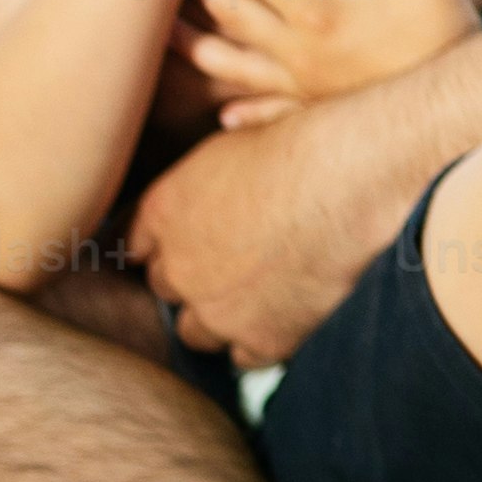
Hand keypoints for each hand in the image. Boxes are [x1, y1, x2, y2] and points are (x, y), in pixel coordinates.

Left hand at [122, 103, 377, 364]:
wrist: (346, 179)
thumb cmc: (303, 142)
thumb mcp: (245, 132)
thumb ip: (221, 151)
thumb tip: (230, 124)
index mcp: (163, 210)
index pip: (134, 244)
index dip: (163, 245)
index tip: (184, 243)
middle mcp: (178, 265)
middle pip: (165, 287)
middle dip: (190, 278)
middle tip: (228, 265)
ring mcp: (217, 308)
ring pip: (196, 331)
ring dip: (218, 317)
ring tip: (253, 299)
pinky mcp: (262, 337)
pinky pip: (244, 357)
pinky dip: (260, 342)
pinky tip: (281, 318)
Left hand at [183, 0, 481, 129]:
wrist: (455, 98)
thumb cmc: (443, 27)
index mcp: (316, 9)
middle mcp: (294, 50)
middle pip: (228, 6)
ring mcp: (298, 84)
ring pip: (228, 65)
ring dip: (196, 44)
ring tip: (168, 25)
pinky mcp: (311, 108)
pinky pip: (264, 113)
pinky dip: (242, 109)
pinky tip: (224, 110)